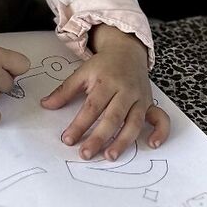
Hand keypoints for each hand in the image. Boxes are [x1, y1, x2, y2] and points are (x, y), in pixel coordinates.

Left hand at [40, 25, 168, 160]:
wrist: (128, 50)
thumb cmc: (104, 65)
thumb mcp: (82, 72)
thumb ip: (64, 91)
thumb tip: (46, 105)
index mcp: (106, 81)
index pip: (92, 106)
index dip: (79, 124)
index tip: (68, 139)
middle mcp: (125, 90)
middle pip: (112, 117)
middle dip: (99, 137)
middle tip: (85, 154)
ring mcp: (139, 98)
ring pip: (133, 122)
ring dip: (123, 141)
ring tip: (110, 156)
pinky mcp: (150, 103)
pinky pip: (160, 118)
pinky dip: (160, 131)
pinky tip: (152, 145)